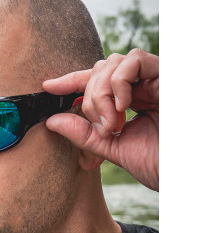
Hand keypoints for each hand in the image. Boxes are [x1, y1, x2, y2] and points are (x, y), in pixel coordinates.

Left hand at [43, 49, 158, 190]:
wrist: (184, 172)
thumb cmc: (158, 163)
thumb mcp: (112, 147)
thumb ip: (84, 134)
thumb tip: (51, 121)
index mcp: (129, 101)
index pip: (95, 81)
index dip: (70, 80)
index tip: (48, 86)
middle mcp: (140, 87)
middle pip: (99, 71)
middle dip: (90, 98)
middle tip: (102, 127)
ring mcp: (154, 79)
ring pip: (112, 63)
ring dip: (101, 93)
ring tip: (112, 122)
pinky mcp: (167, 74)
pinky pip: (133, 60)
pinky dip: (119, 82)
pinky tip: (123, 107)